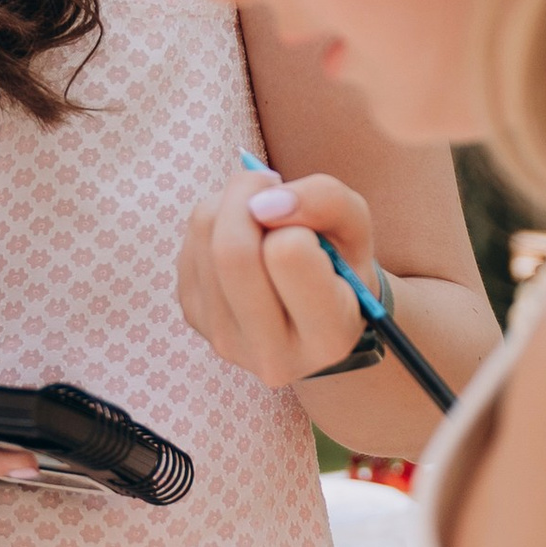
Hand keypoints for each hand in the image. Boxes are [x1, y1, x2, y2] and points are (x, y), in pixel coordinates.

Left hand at [178, 167, 378, 389]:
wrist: (312, 316)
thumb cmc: (340, 267)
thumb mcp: (356, 230)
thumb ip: (327, 202)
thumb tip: (261, 200)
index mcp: (327, 338)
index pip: (288, 253)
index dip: (296, 219)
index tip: (306, 223)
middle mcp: (272, 352)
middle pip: (232, 252)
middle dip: (248, 200)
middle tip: (271, 194)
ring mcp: (225, 338)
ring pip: (204, 238)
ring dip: (230, 205)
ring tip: (260, 217)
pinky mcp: (196, 317)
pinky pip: (189, 245)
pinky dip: (213, 222)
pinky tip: (242, 238)